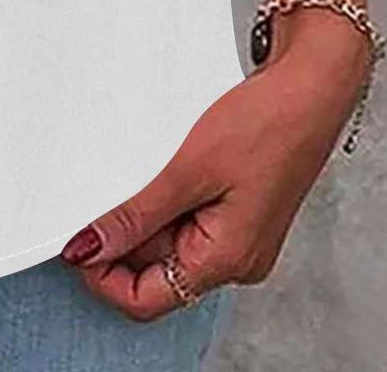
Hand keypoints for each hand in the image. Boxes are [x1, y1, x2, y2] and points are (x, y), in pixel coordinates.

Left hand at [62, 17, 371, 318]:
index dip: (103, 275)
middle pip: (154, 272)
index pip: (146, 299)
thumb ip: (137, 216)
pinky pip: (185, 219)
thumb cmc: (268, 124)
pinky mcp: (236, 211)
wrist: (311, 87)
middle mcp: (234, 259)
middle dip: (121, 239)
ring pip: (167, 242)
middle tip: (96, 193)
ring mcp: (236, 235)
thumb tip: (89, 248)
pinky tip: (155, 166)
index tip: (75, 241)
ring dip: (141, 214)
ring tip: (136, 168)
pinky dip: (162, 199)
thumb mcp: (189, 169)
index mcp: (227, 260)